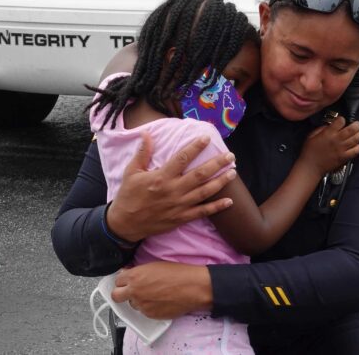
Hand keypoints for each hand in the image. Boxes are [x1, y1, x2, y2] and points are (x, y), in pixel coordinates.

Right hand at [106, 132, 236, 242]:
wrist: (125, 224)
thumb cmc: (128, 196)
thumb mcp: (131, 172)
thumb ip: (142, 153)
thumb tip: (147, 134)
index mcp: (161, 177)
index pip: (182, 158)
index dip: (196, 147)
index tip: (207, 138)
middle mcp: (173, 190)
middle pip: (200, 174)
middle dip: (217, 164)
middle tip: (230, 156)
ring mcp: (179, 205)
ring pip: (205, 192)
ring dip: (221, 182)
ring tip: (233, 173)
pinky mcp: (181, 218)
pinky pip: (203, 212)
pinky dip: (217, 207)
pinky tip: (229, 201)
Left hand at [111, 261, 211, 318]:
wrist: (192, 287)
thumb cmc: (178, 273)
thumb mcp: (155, 266)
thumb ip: (139, 272)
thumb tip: (131, 275)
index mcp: (135, 277)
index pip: (117, 281)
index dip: (124, 281)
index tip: (128, 281)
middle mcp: (134, 292)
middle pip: (116, 296)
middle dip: (121, 293)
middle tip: (130, 291)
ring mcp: (142, 305)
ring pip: (132, 305)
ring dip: (138, 300)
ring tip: (152, 295)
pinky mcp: (150, 315)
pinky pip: (144, 312)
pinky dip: (149, 307)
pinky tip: (160, 301)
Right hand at [300, 116, 358, 175]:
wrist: (310, 167)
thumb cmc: (309, 152)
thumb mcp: (312, 135)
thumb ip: (322, 128)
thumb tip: (330, 125)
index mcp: (328, 133)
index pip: (341, 121)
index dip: (342, 119)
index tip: (341, 121)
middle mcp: (336, 140)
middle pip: (352, 129)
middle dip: (357, 124)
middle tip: (357, 124)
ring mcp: (341, 149)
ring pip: (356, 139)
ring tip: (357, 134)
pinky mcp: (344, 157)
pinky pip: (356, 151)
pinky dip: (358, 147)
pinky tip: (356, 145)